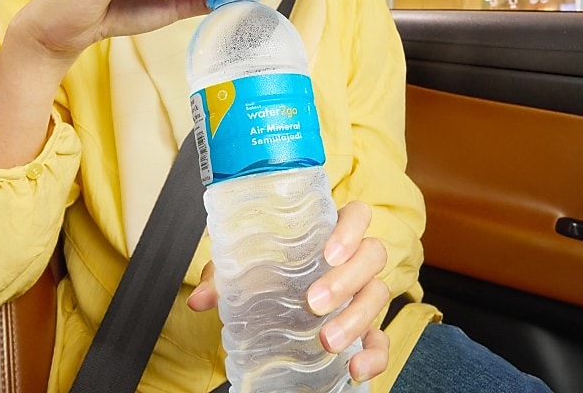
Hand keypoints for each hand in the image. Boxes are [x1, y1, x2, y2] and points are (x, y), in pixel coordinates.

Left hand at [187, 201, 390, 383]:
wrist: (277, 311)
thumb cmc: (268, 275)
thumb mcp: (244, 271)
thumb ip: (223, 277)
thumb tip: (200, 298)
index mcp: (330, 233)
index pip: (358, 215)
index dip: (351, 229)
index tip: (329, 252)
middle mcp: (354, 260)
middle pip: (372, 255)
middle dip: (346, 280)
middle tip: (314, 303)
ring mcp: (364, 293)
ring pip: (379, 294)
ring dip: (356, 318)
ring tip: (327, 340)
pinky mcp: (368, 329)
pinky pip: (382, 340)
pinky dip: (374, 355)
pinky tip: (354, 367)